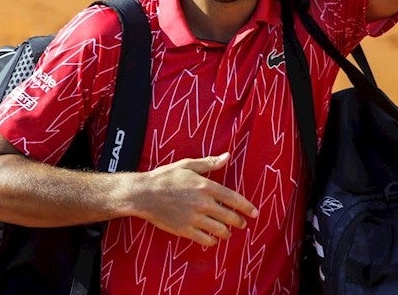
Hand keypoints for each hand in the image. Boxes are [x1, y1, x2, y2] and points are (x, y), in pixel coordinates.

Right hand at [129, 153, 257, 246]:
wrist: (143, 194)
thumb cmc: (165, 177)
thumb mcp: (187, 165)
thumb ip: (209, 163)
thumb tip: (227, 156)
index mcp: (206, 186)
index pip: (233, 199)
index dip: (247, 207)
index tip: (255, 213)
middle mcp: (203, 203)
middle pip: (230, 217)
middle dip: (239, 222)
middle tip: (241, 223)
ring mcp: (194, 218)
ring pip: (220, 230)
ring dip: (227, 232)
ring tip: (227, 231)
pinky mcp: (185, 230)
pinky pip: (206, 240)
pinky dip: (212, 240)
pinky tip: (212, 238)